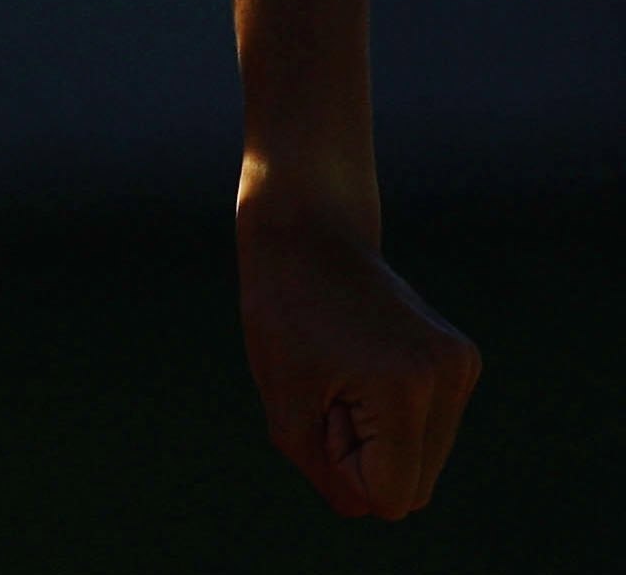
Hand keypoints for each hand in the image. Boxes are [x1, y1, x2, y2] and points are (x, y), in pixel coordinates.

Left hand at [237, 209, 480, 518]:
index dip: (345, 467)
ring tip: (346, 372)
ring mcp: (463, 366)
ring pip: (424, 461)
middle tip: (330, 388)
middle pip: (414, 486)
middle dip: (364, 455)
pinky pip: (428, 430)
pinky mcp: (462, 359)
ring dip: (378, 436)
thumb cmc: (283, 314)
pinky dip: (392, 416)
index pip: (391, 496)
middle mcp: (449, 378)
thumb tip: (370, 509)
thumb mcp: (284, 405)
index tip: (322, 406)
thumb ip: (325, 473)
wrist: (309, 236)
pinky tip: (365, 364)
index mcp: (406, 389)